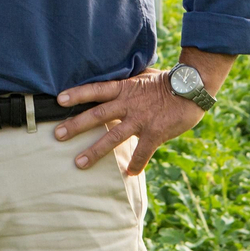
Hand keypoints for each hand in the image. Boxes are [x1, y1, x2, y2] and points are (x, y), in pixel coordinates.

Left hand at [54, 68, 205, 175]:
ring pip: (113, 137)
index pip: (96, 90)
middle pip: (97, 115)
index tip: (59, 100)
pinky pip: (142, 152)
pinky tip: (128, 174)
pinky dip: (136, 163)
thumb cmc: (166, 82)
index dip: (77, 94)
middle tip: (57, 135)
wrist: (192, 89)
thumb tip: (112, 79)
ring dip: (95, 151)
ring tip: (79, 163)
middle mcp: (129, 104)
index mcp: (124, 89)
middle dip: (76, 125)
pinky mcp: (155, 133)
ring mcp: (141, 119)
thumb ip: (126, 82)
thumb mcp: (142, 76)